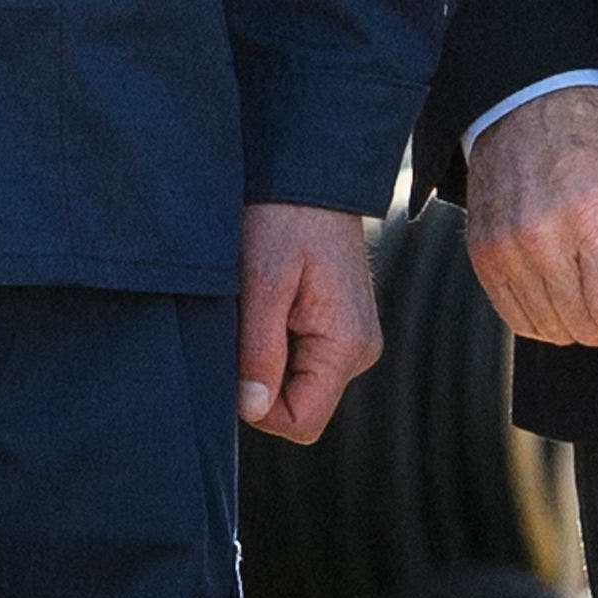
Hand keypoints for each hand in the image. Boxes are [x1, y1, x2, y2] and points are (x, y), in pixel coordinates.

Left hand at [237, 204, 382, 443]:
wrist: (313, 175)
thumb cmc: (287, 219)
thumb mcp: (263, 280)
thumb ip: (259, 349)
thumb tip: (252, 410)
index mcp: (347, 344)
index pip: (301, 422)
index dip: (258, 407)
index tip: (237, 360)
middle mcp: (360, 351)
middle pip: (297, 406)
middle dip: (260, 377)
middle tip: (248, 320)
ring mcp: (352, 340)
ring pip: (296, 385)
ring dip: (265, 357)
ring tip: (260, 305)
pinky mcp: (340, 329)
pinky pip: (301, 362)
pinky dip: (275, 343)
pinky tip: (270, 303)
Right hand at [461, 85, 597, 373]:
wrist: (525, 97)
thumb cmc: (597, 129)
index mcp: (592, 214)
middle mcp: (541, 237)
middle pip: (585, 326)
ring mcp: (506, 249)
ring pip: (551, 329)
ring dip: (583, 324)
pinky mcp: (482, 255)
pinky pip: (517, 319)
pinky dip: (548, 319)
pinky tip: (567, 287)